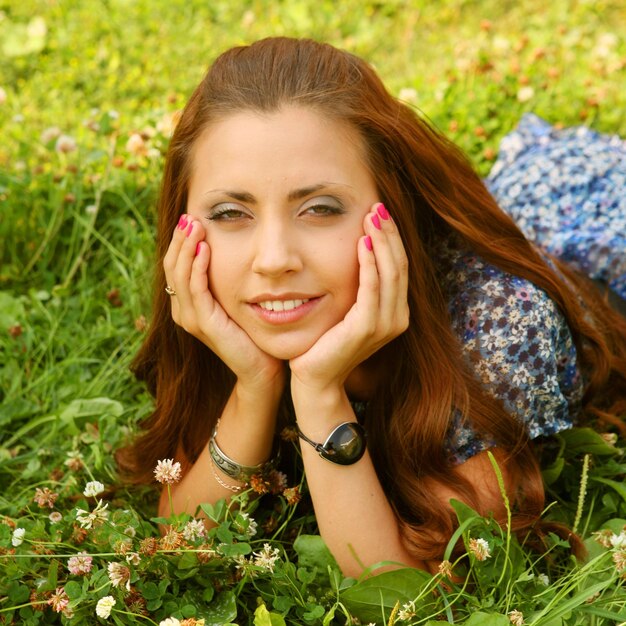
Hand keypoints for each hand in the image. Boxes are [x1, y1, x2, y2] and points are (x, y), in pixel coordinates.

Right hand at [163, 216, 284, 389]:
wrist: (260, 368)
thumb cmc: (252, 334)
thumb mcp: (234, 301)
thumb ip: (224, 281)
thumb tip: (226, 249)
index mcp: (187, 304)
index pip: (175, 265)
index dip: (180, 241)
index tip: (191, 217)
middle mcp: (183, 311)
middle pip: (172, 266)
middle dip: (180, 239)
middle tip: (190, 215)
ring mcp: (191, 318)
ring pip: (179, 274)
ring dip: (187, 247)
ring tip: (195, 224)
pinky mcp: (204, 324)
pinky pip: (196, 289)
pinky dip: (198, 266)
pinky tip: (205, 248)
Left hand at [289, 203, 408, 394]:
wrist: (316, 378)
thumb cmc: (326, 343)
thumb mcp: (348, 311)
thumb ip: (359, 288)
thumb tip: (358, 251)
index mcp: (395, 313)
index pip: (399, 267)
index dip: (392, 238)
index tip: (380, 212)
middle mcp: (397, 318)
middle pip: (399, 265)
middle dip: (390, 233)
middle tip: (377, 205)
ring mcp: (384, 325)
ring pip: (390, 273)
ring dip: (382, 241)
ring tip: (371, 215)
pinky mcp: (366, 328)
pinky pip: (371, 288)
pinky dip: (369, 264)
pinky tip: (362, 242)